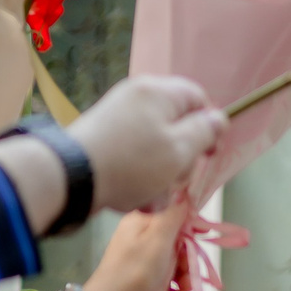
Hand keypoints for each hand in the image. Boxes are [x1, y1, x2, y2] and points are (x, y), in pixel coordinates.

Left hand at [66, 75, 227, 215]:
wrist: (73, 176)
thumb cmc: (134, 162)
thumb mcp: (180, 150)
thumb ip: (204, 132)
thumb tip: (218, 118)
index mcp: (159, 93)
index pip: (198, 98)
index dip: (211, 125)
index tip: (209, 154)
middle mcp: (138, 98)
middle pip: (178, 125)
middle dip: (183, 159)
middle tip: (176, 180)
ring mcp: (119, 118)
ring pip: (158, 147)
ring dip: (162, 176)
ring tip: (153, 195)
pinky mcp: (106, 139)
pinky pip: (136, 156)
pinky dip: (142, 177)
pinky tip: (137, 197)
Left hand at [82, 204, 193, 290]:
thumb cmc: (136, 268)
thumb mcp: (159, 237)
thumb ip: (174, 215)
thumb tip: (184, 193)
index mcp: (141, 223)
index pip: (171, 217)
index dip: (189, 227)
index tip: (204, 235)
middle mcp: (140, 240)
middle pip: (176, 245)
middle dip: (188, 261)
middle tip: (189, 272)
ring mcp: (141, 263)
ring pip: (174, 266)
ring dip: (184, 279)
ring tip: (184, 290)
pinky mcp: (143, 283)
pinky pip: (166, 283)